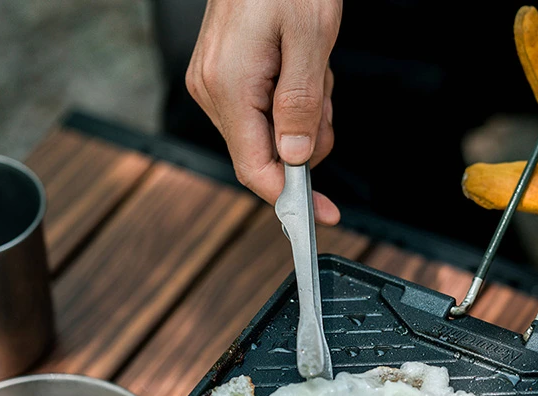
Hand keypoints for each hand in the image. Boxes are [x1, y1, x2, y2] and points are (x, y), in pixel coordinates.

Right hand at [186, 0, 342, 224]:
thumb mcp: (311, 40)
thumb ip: (301, 106)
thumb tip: (293, 159)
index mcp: (229, 85)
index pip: (255, 168)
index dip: (292, 198)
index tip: (325, 213)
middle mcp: (212, 89)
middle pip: (267, 154)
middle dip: (307, 139)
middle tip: (323, 94)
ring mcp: (215, 83)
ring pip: (270, 134)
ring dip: (304, 114)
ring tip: (312, 69)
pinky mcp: (224, 76)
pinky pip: (264, 111)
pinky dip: (292, 99)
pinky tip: (299, 65)